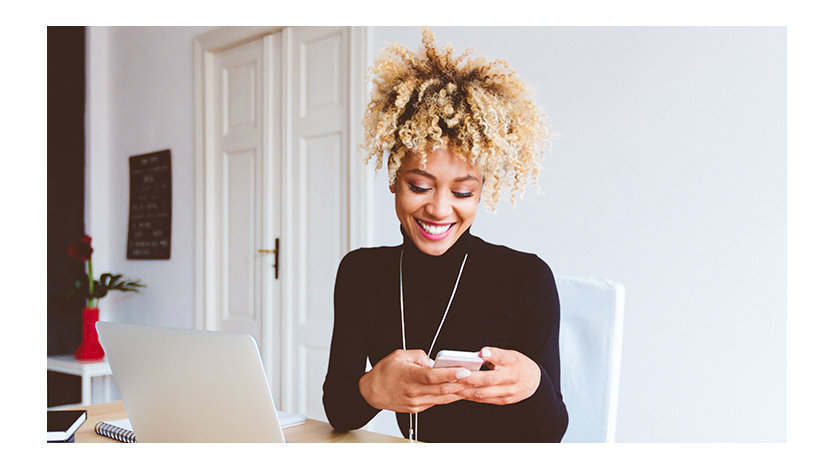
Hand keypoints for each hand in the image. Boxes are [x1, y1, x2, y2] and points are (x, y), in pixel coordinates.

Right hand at [359, 349, 475, 412]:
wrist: (370, 392)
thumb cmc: (384, 372)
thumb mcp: (400, 355)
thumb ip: (420, 356)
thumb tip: (435, 362)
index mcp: (409, 377)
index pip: (433, 376)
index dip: (450, 374)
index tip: (464, 371)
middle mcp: (413, 392)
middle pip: (442, 389)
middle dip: (461, 384)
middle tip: (477, 378)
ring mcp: (416, 403)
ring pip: (443, 397)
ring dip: (459, 392)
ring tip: (473, 385)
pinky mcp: (417, 408)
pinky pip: (438, 402)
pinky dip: (449, 396)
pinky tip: (459, 391)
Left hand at [455, 347, 540, 404]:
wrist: (534, 382)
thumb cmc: (517, 365)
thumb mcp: (510, 354)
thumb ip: (495, 354)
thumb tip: (479, 354)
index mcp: (512, 362)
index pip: (502, 357)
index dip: (492, 355)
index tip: (482, 352)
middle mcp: (511, 378)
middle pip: (487, 379)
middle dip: (467, 378)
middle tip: (452, 375)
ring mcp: (507, 392)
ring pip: (482, 392)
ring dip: (464, 390)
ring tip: (449, 387)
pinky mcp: (503, 401)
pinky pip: (483, 399)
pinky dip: (469, 396)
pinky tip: (459, 393)